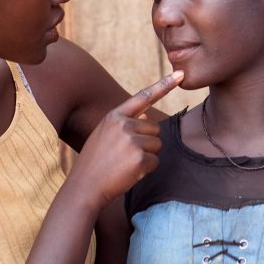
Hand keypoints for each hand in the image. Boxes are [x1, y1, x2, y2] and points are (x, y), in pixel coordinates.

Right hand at [71, 71, 182, 210]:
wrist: (84, 188)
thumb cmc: (94, 163)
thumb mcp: (103, 136)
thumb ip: (124, 123)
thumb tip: (148, 115)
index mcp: (114, 116)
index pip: (143, 97)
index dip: (163, 85)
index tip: (180, 75)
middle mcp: (123, 124)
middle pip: (155, 128)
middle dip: (147, 143)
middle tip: (125, 156)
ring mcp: (131, 140)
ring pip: (156, 145)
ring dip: (146, 157)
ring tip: (124, 164)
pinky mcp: (139, 157)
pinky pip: (155, 161)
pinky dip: (146, 170)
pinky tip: (128, 173)